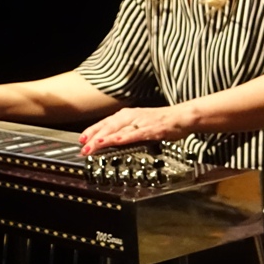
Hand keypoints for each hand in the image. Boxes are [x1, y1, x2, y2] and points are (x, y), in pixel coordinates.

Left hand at [80, 104, 198, 154]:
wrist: (182, 117)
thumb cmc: (162, 122)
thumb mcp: (139, 125)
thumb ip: (125, 132)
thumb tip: (110, 141)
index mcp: (128, 115)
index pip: (105, 123)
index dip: (92, 131)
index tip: (81, 140)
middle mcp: (133, 117)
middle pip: (109, 126)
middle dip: (94, 137)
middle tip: (83, 148)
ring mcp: (142, 122)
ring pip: (121, 130)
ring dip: (106, 138)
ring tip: (94, 144)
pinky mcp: (152, 129)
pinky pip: (136, 134)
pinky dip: (125, 137)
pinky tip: (116, 141)